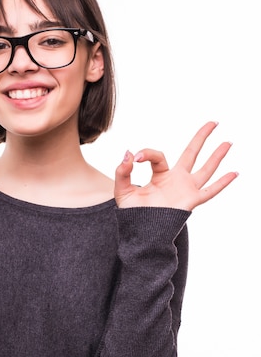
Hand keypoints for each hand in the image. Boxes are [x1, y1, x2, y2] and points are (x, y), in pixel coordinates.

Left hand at [115, 121, 237, 209]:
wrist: (140, 233)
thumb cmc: (132, 214)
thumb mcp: (123, 190)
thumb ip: (122, 172)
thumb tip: (128, 153)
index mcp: (160, 175)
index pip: (158, 156)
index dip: (147, 153)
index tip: (135, 158)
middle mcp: (176, 179)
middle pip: (191, 153)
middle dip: (201, 137)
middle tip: (213, 122)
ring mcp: (185, 189)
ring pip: (205, 169)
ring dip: (217, 155)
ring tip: (228, 142)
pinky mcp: (191, 201)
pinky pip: (209, 191)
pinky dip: (222, 183)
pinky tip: (234, 173)